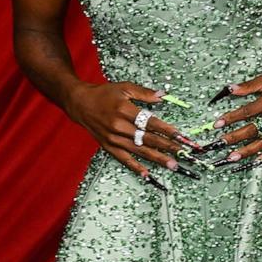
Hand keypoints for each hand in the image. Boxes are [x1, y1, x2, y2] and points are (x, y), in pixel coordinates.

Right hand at [67, 81, 201, 181]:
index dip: (167, 130)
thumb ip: (144, 92)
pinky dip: (135, 167)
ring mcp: (113, 138)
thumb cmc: (103, 94)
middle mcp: (119, 126)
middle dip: (167, 146)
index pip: (151, 122)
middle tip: (182, 153)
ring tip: (172, 164)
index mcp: (124, 110)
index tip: (180, 136)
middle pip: (147, 138)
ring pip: (139, 150)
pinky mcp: (108, 146)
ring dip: (157, 158)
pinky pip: (124, 159)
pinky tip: (147, 174)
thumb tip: (162, 95)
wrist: (80, 103)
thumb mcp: (124, 87)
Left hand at [209, 66, 261, 166]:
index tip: (217, 124)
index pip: (248, 111)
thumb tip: (229, 89)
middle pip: (254, 128)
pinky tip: (255, 161)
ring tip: (233, 156)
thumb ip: (248, 86)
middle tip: (221, 143)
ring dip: (247, 150)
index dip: (232, 118)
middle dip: (235, 137)